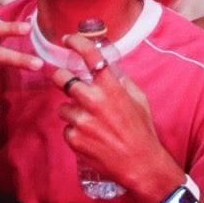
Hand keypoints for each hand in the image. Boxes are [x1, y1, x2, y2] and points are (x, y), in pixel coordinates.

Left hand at [51, 31, 179, 200]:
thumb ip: (122, 83)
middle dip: (61, 78)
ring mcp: (81, 121)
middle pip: (62, 79)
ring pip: (63, 107)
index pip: (90, 56)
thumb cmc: (142, 130)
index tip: (67, 38)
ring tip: (90, 122)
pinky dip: (75, 131)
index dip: (76, 42)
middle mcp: (93, 101)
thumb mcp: (139, 99)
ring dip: (72, 111)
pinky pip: (67, 129)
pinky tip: (90, 137)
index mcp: (110, 88)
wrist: (139, 163)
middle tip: (66, 81)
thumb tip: (110, 71)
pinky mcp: (74, 139)